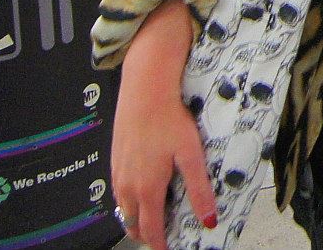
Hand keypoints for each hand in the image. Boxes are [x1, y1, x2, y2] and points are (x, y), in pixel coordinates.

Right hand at [112, 0, 215, 242]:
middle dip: (148, 234)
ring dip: (137, 217)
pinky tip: (143, 190)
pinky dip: (130, 200)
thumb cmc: (170, 119)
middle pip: (133, 223)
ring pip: (124, 208)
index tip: (169, 249)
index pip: (151, 229)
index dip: (160, 244)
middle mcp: (127, 185)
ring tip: (156, 216)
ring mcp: (118, 173)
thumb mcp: (191, 154)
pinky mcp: (114, 159)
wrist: (145, 89)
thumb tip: (208, 220)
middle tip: (165, 235)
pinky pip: (119, 191)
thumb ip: (199, 190)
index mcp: (147, 188)